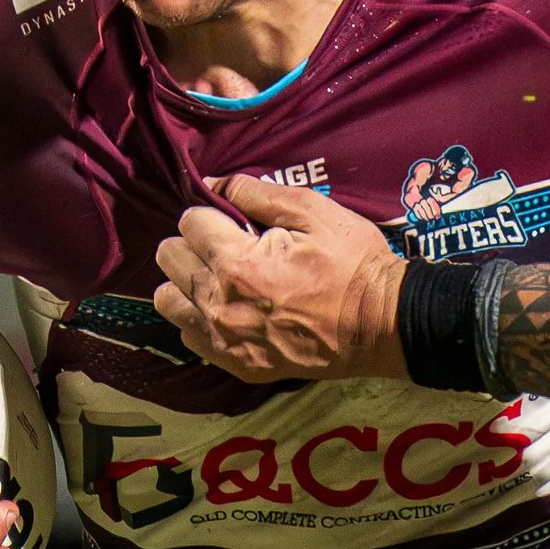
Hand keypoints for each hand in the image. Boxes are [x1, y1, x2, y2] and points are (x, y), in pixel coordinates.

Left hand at [154, 180, 405, 380]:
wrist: (381, 324)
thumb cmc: (351, 263)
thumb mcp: (313, 211)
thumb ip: (256, 192)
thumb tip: (214, 184)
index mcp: (237, 263)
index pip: (188, 222)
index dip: (212, 214)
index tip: (236, 222)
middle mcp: (219, 304)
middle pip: (169, 258)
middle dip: (194, 244)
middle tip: (228, 246)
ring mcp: (224, 339)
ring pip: (168, 300)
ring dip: (188, 282)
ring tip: (220, 278)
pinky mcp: (235, 364)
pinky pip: (189, 336)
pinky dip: (199, 318)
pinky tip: (229, 308)